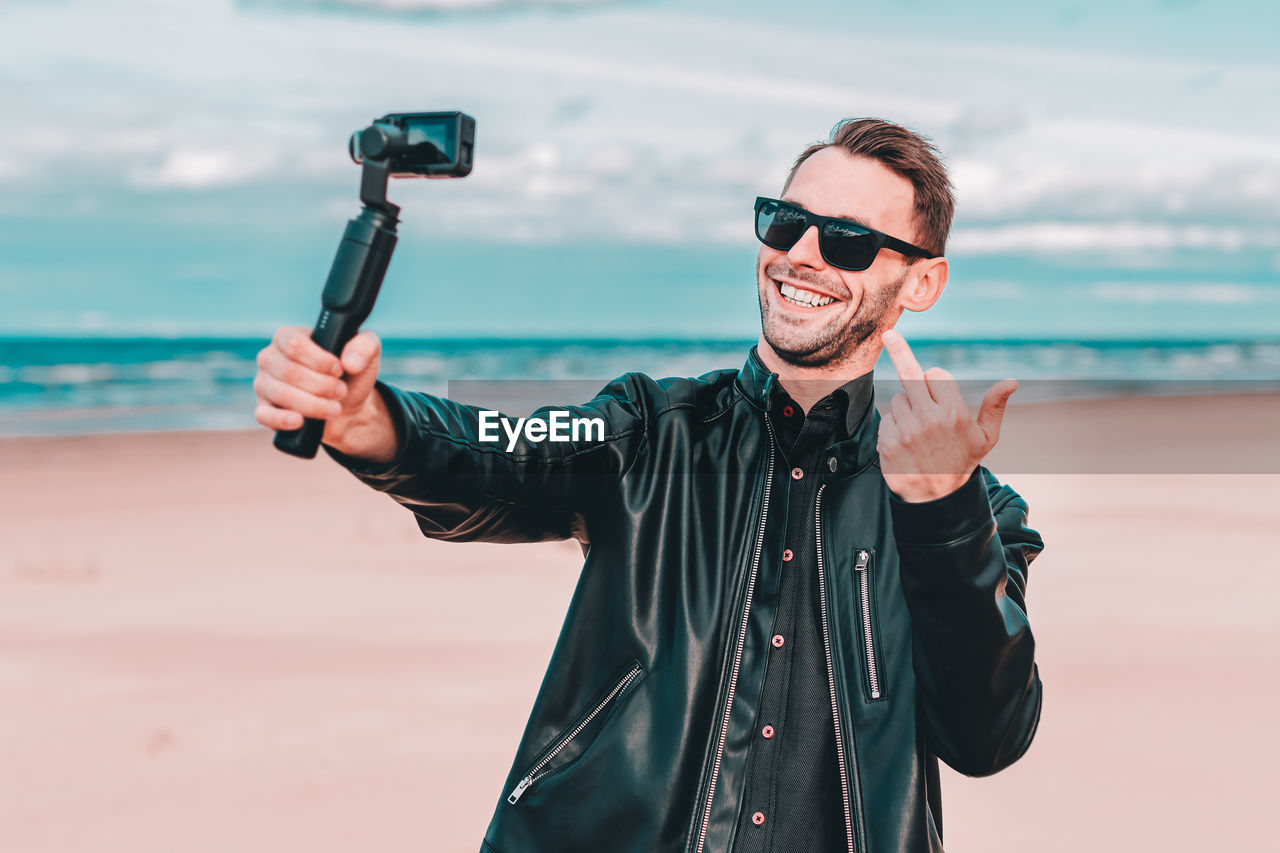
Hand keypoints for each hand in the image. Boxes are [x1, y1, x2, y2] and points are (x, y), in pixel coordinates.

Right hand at [253, 326, 391, 458]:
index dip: (321, 361)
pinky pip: (264, 415)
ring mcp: (264, 384)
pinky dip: (283, 419)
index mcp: (289, 337)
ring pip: (281, 394)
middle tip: (341, 391)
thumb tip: (351, 363)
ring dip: (314, 405)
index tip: (339, 369)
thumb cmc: (350, 373)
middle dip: (323, 386)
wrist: (347, 405)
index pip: (295, 344)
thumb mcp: (366, 353)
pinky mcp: (263, 409)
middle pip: (290, 372)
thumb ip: (364, 347)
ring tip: (335, 408)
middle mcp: (270, 357)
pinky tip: (299, 421)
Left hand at [877, 329, 1016, 502]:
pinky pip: (887, 417)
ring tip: (918, 429)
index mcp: (955, 413)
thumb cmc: (962, 463)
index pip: (937, 375)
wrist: (936, 499)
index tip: (936, 386)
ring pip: (899, 398)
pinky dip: (894, 424)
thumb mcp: (986, 438)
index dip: (936, 380)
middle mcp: (929, 419)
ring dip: (906, 406)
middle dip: (899, 351)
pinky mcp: (887, 440)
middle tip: (889, 334)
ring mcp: (906, 430)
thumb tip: (1011, 382)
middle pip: (910, 374)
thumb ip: (995, 407)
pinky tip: (905, 440)